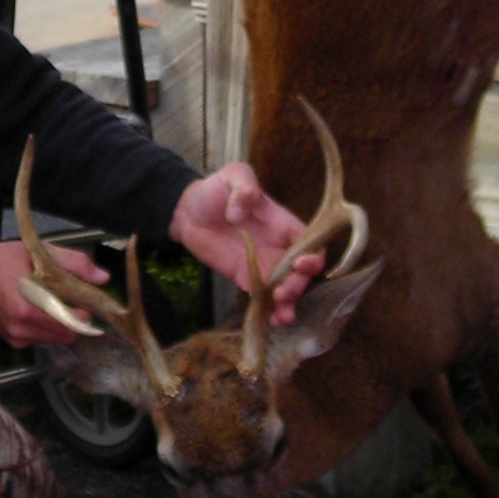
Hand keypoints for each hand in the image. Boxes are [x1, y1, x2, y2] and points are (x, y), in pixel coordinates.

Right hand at [0, 238, 108, 348]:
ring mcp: (17, 337)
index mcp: (31, 308)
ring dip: (59, 325)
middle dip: (73, 320)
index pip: (74, 322)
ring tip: (49, 303)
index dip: (84, 311)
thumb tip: (103, 277)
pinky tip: (36, 311)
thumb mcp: (39, 254)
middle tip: (68, 300)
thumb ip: (74, 264)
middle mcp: (24, 328)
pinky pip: (40, 340)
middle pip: (67, 334)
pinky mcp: (13, 341)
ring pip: (55, 339)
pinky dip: (44, 328)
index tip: (83, 299)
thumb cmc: (3, 260)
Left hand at [167, 164, 320, 325]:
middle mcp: (278, 246)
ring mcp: (262, 264)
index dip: (313, 255)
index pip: (310, 241)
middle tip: (283, 294)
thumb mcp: (232, 176)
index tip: (301, 265)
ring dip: (288, 303)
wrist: (186, 211)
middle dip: (298, 284)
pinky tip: (270, 322)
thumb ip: (244, 187)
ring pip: (285, 288)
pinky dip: (268, 310)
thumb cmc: (215, 190)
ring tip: (282, 317)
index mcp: (282, 222)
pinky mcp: (244, 277)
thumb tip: (241, 210)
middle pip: (300, 271)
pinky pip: (262, 296)